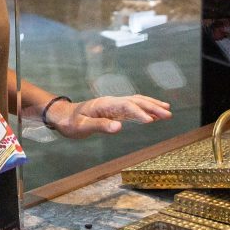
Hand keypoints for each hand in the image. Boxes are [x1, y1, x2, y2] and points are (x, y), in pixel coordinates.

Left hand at [51, 95, 171, 139]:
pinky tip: (153, 115)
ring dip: (152, 106)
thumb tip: (119, 127)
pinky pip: (133, 108)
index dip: (140, 113)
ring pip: (137, 102)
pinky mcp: (114, 110)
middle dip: (152, 107)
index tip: (151, 121)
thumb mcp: (82, 127)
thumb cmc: (69, 122)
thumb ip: (100, 126)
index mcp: (105, 104)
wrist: (61, 115)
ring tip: (167, 111)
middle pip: (136, 101)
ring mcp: (113, 105)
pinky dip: (145, 110)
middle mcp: (112, 101)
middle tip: (168, 114)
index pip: (127, 106)